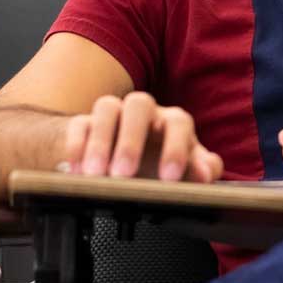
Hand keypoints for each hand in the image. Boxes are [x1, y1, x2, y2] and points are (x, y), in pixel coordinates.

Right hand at [63, 91, 223, 182]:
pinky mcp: (85, 124)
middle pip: (139, 104)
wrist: (121, 163)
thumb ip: (201, 171)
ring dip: (101, 141)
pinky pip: (79, 125)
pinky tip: (77, 171)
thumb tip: (206, 172)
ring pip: (107, 108)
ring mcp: (113, 115)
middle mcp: (143, 112)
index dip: (175, 147)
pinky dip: (77, 146)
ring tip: (97, 175)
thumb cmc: (158, 165)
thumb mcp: (183, 171)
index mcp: (171, 122)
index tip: (170, 177)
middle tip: (124, 174)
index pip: (179, 122)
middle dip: (131, 139)